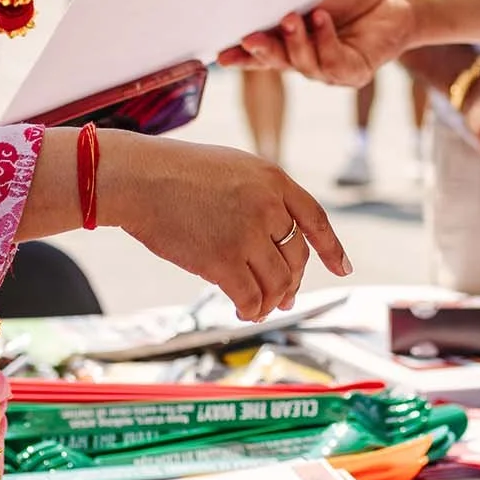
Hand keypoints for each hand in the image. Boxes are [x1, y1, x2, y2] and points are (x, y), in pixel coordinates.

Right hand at [102, 133, 351, 319]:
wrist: (138, 178)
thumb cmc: (175, 173)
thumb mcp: (232, 168)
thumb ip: (260, 196)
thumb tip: (277, 242)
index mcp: (273, 179)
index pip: (315, 219)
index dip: (332, 248)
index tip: (342, 268)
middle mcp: (268, 206)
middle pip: (296, 257)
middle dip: (292, 282)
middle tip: (284, 297)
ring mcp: (247, 233)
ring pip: (278, 282)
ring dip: (273, 301)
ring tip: (261, 307)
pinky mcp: (223, 260)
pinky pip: (251, 297)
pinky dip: (252, 309)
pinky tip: (244, 311)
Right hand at [223, 0, 415, 87]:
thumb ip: (287, 0)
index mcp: (292, 44)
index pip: (262, 54)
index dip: (241, 56)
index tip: (219, 54)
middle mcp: (308, 61)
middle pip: (278, 62)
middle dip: (261, 51)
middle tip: (248, 37)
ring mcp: (330, 71)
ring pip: (303, 64)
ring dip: (295, 41)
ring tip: (291, 16)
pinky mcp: (354, 73)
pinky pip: (333, 63)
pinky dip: (325, 39)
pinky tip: (322, 19)